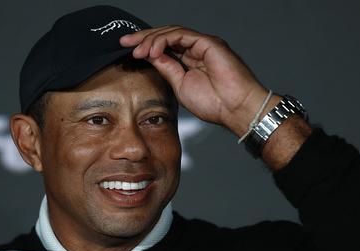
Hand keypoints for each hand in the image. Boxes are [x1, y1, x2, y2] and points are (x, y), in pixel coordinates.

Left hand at [120, 26, 273, 135]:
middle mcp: (196, 48)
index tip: (127, 49)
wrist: (234, 109)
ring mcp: (203, 44)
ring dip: (152, 40)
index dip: (145, 45)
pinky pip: (182, 35)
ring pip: (172, 32)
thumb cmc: (214, 103)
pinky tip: (153, 51)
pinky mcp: (209, 43)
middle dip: (143, 37)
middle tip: (125, 43)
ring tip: (138, 51)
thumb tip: (150, 57)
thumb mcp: (179, 85)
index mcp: (190, 59)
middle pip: (165, 35)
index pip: (164, 46)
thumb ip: (167, 68)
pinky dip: (165, 40)